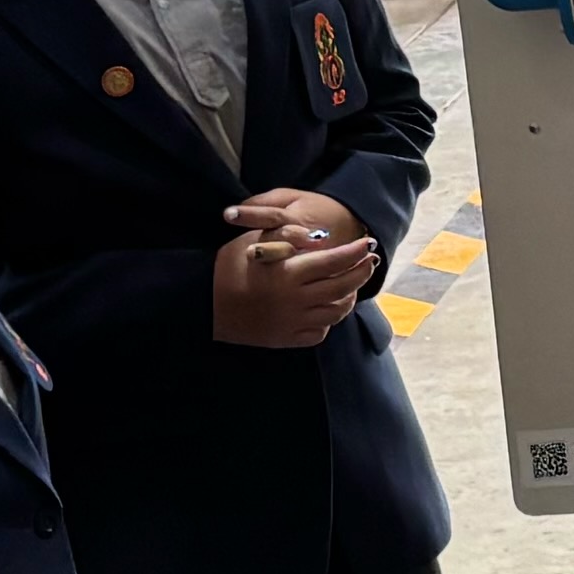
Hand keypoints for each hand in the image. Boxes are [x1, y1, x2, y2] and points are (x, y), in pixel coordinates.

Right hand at [213, 197, 375, 349]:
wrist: (204, 304)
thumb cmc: (228, 267)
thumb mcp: (253, 240)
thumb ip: (288, 234)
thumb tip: (321, 237)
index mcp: (290, 273)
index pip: (336, 261)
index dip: (356, 251)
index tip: (368, 243)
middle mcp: (297, 300)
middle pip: (343, 287)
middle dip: (361, 273)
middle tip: (368, 262)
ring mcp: (293, 322)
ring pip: (337, 312)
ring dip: (349, 297)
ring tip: (351, 284)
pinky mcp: (287, 338)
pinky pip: (320, 332)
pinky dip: (329, 319)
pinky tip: (327, 307)